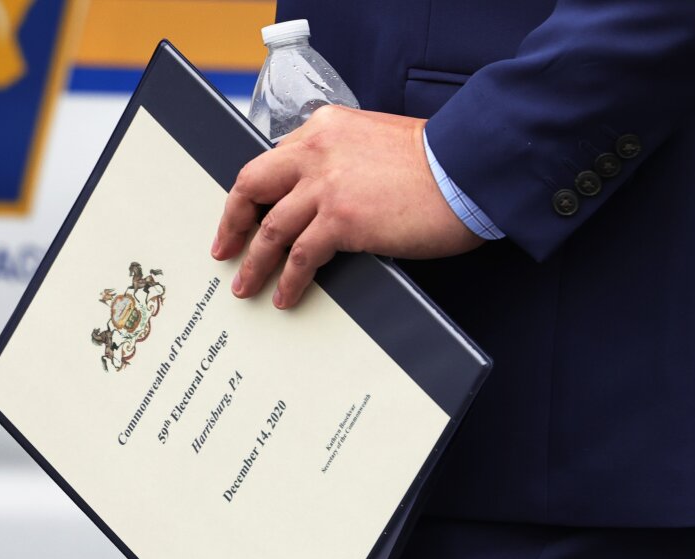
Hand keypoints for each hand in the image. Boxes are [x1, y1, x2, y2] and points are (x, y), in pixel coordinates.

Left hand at [211, 105, 485, 308]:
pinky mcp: (341, 219)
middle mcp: (317, 151)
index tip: (245, 212)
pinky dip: (289, 279)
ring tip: (247, 286)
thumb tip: (322, 193)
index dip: (255, 192)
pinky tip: (286, 295)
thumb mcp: (376, 142)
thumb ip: (343, 159)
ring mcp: (326, 186)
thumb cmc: (436, 161)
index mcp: (324, 128)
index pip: (273, 161)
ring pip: (271, 228)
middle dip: (233, 222)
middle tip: (225, 248)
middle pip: (253, 186)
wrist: (469, 167)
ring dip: (255, 262)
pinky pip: (300, 256)